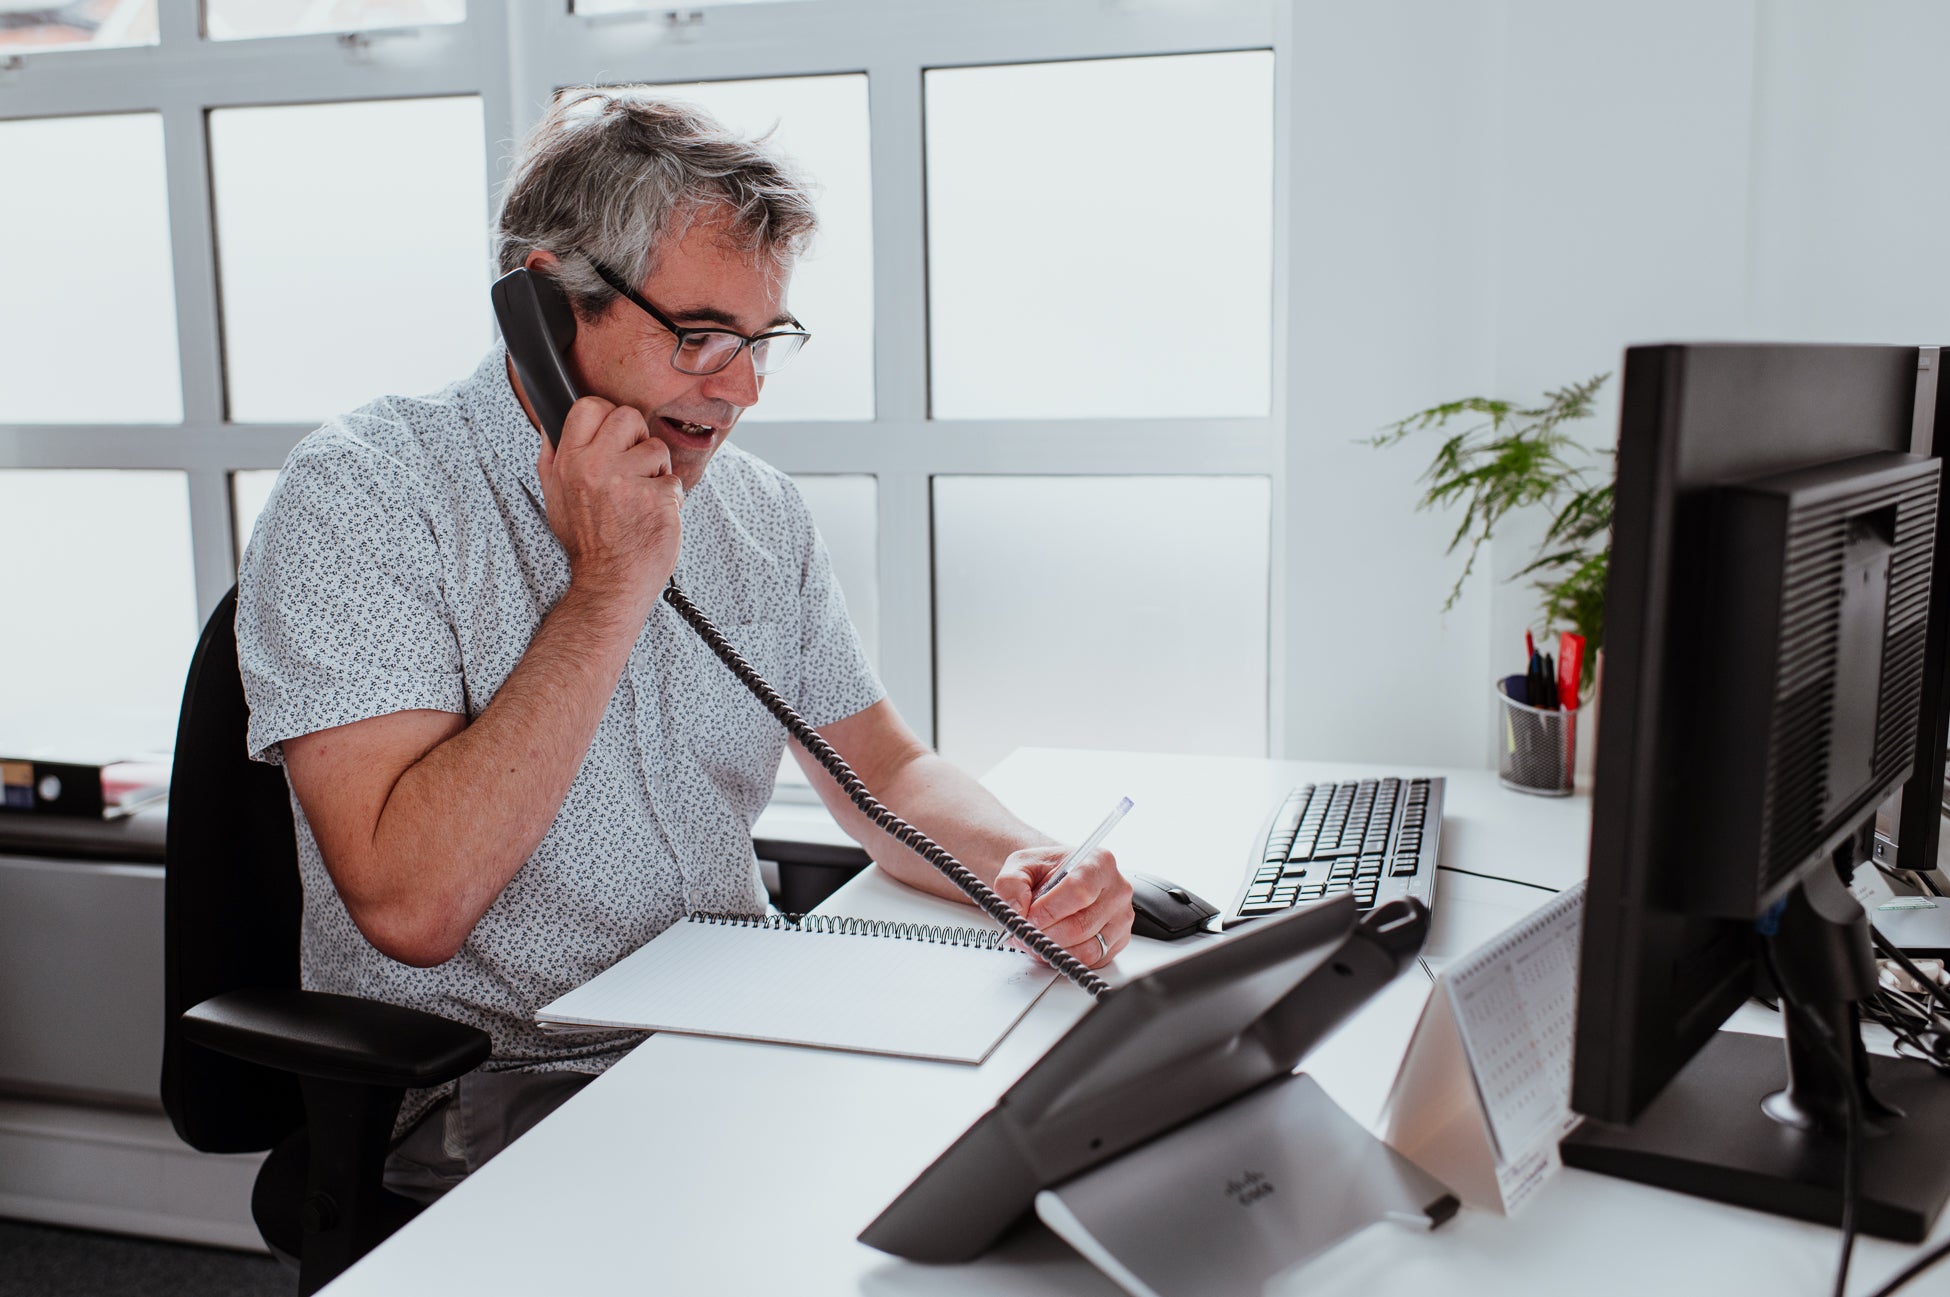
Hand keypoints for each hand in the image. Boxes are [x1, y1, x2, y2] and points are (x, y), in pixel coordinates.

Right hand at [537, 394, 684, 617]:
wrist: (610, 581)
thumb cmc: (587, 542)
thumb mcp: (554, 499)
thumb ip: (552, 461)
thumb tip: (549, 428)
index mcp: (569, 462)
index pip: (589, 407)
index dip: (608, 415)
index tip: (616, 434)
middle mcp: (595, 467)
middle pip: (628, 417)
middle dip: (637, 438)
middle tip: (635, 464)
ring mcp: (627, 482)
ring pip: (657, 448)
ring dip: (656, 471)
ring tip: (642, 497)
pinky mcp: (656, 498)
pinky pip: (674, 481)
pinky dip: (670, 498)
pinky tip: (653, 516)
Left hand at [994, 843, 1133, 969]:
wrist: (1054, 879)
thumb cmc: (1045, 871)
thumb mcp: (1021, 865)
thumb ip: (1011, 882)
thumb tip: (1017, 909)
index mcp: (1098, 862)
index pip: (1079, 891)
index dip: (1049, 910)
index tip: (1028, 916)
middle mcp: (1117, 890)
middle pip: (1081, 925)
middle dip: (1046, 934)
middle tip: (1024, 932)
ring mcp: (1120, 918)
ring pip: (1086, 948)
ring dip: (1053, 949)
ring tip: (1035, 938)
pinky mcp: (1117, 942)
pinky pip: (1090, 961)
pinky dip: (1065, 957)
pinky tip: (1052, 944)